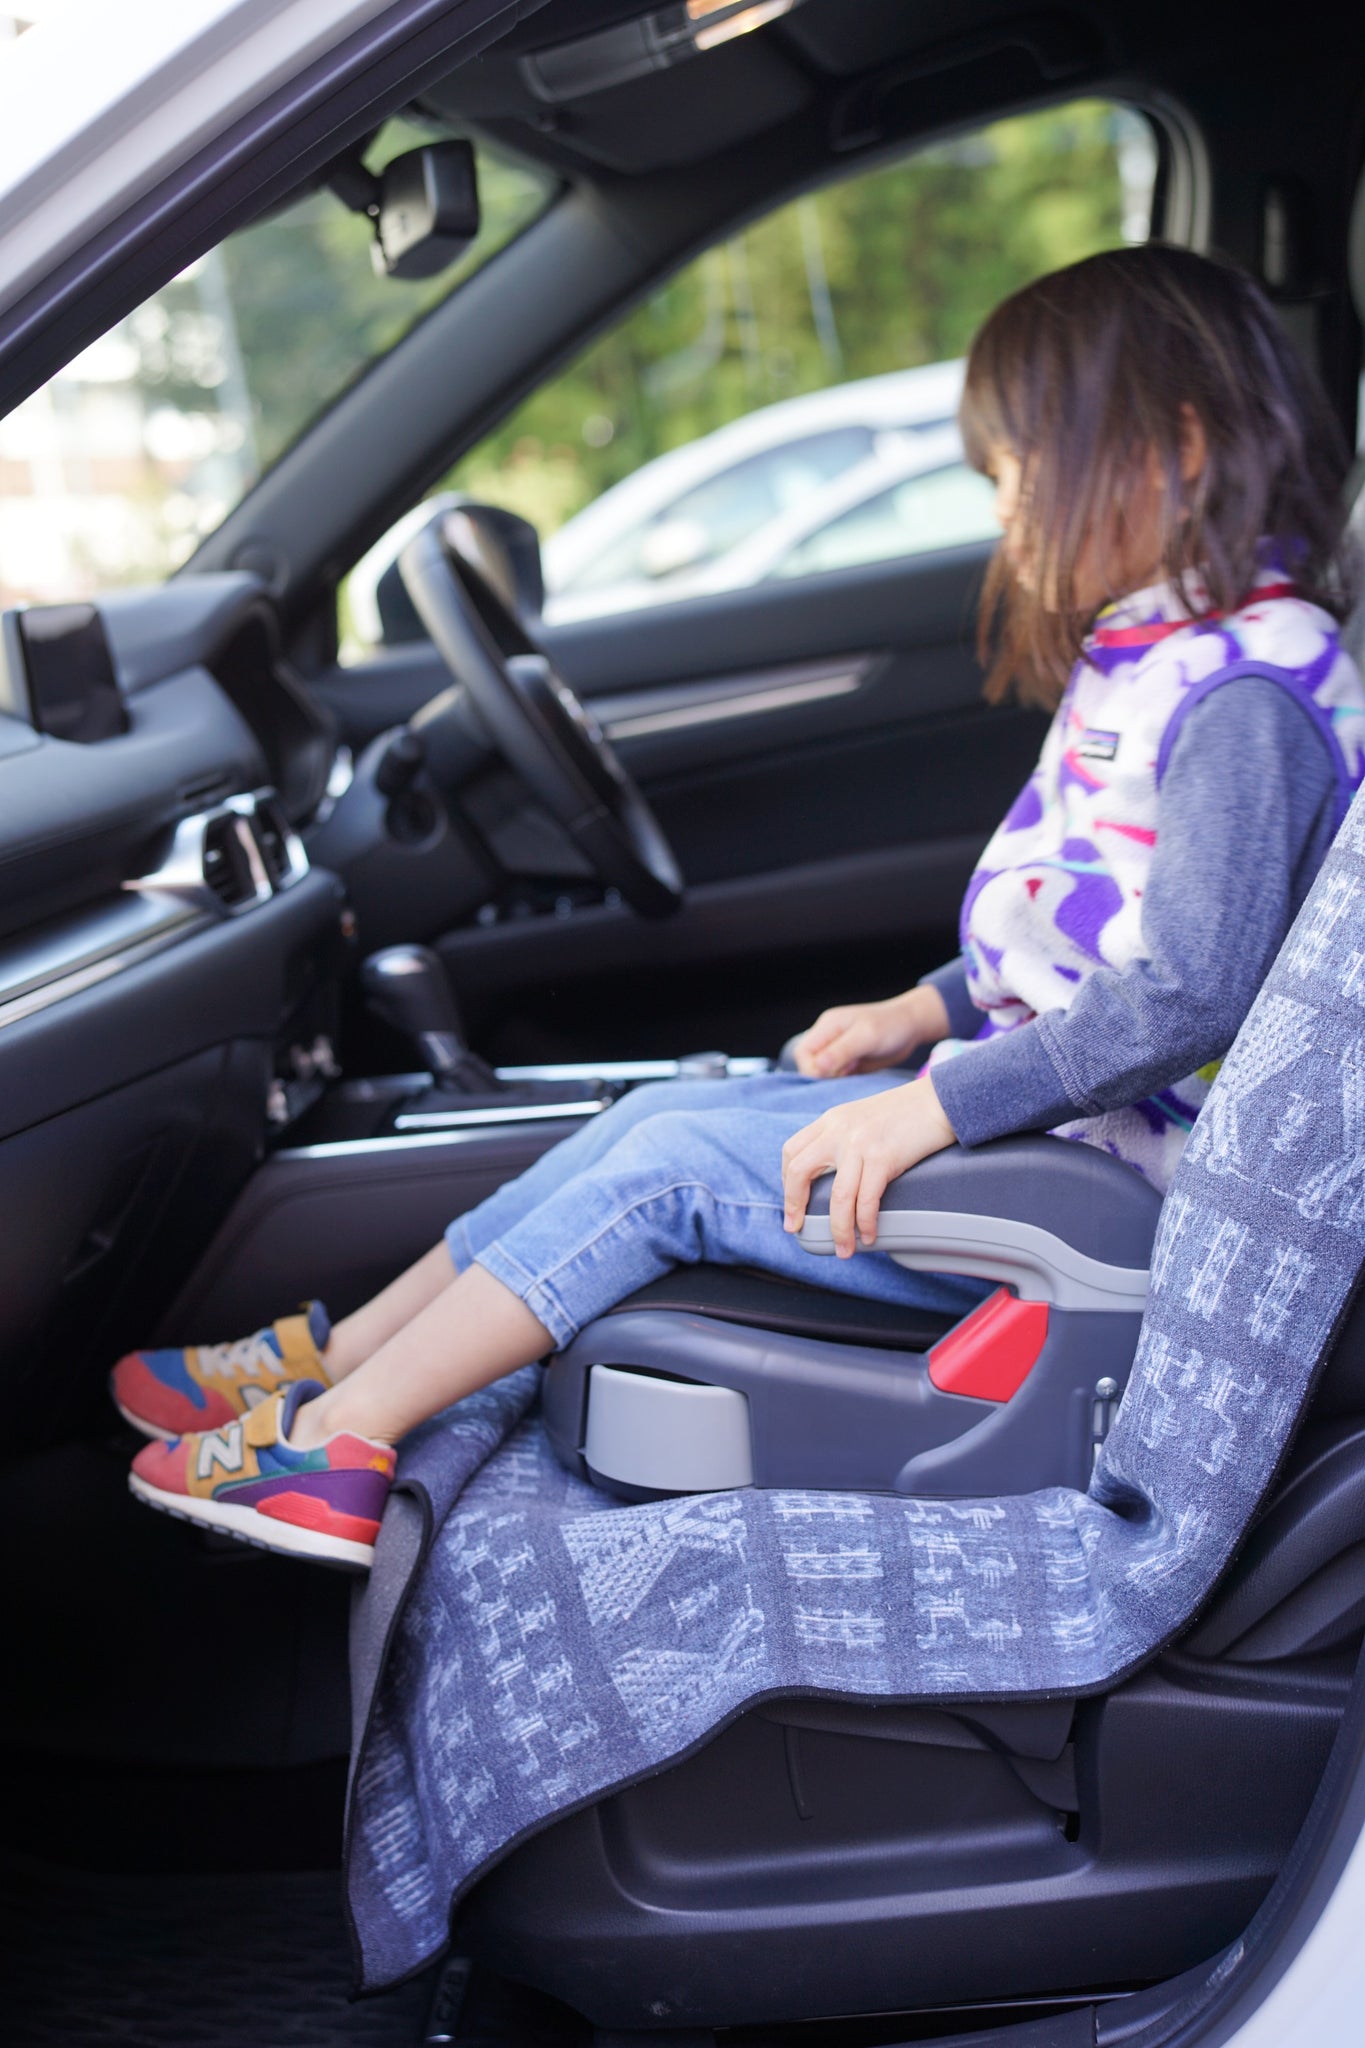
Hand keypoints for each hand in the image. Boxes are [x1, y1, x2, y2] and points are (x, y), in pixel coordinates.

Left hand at [781, 1074, 956, 1255]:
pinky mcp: (883, 1157)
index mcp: (831, 1120)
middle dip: (794, 1205)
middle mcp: (839, 1130)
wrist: (941, 1099)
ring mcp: (860, 1144)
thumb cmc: (906, 1112)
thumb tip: (833, 1173)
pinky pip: (867, 1200)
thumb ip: (842, 1137)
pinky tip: (868, 1235)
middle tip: (796, 1227)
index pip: (792, 1151)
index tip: (793, 1202)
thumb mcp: (862, 1117)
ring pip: (838, 1197)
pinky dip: (866, 1223)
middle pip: (800, 1171)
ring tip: (844, 1249)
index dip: (787, 1181)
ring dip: (839, 1229)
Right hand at [793, 984, 949, 1079]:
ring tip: (856, 1070)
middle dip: (824, 1074)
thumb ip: (841, 1051)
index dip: (813, 1068)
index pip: (803, 1052)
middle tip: (848, 1071)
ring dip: (835, 1078)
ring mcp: (838, 1049)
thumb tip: (815, 1067)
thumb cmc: (891, 1027)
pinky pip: (836, 1075)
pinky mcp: (848, 1060)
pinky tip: (858, 1074)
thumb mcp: (867, 1037)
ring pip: (822, 1072)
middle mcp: (828, 1037)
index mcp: (827, 1026)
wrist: (912, 1026)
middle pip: (809, 1064)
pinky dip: (843, 1080)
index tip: (837, 1072)